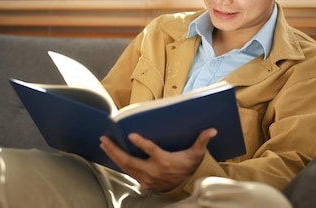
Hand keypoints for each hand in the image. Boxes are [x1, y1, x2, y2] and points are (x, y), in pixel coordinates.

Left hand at [99, 128, 217, 191]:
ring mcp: (146, 178)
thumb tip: (212, 130)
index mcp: (166, 162)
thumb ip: (202, 141)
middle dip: (116, 150)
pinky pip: (127, 171)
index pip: (152, 151)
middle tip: (105, 139)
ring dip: (113, 155)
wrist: (185, 186)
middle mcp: (154, 171)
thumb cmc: (189, 166)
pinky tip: (111, 154)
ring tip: (104, 144)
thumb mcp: (196, 154)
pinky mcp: (143, 181)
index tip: (131, 135)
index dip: (142, 144)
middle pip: (131, 161)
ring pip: (126, 167)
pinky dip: (118, 162)